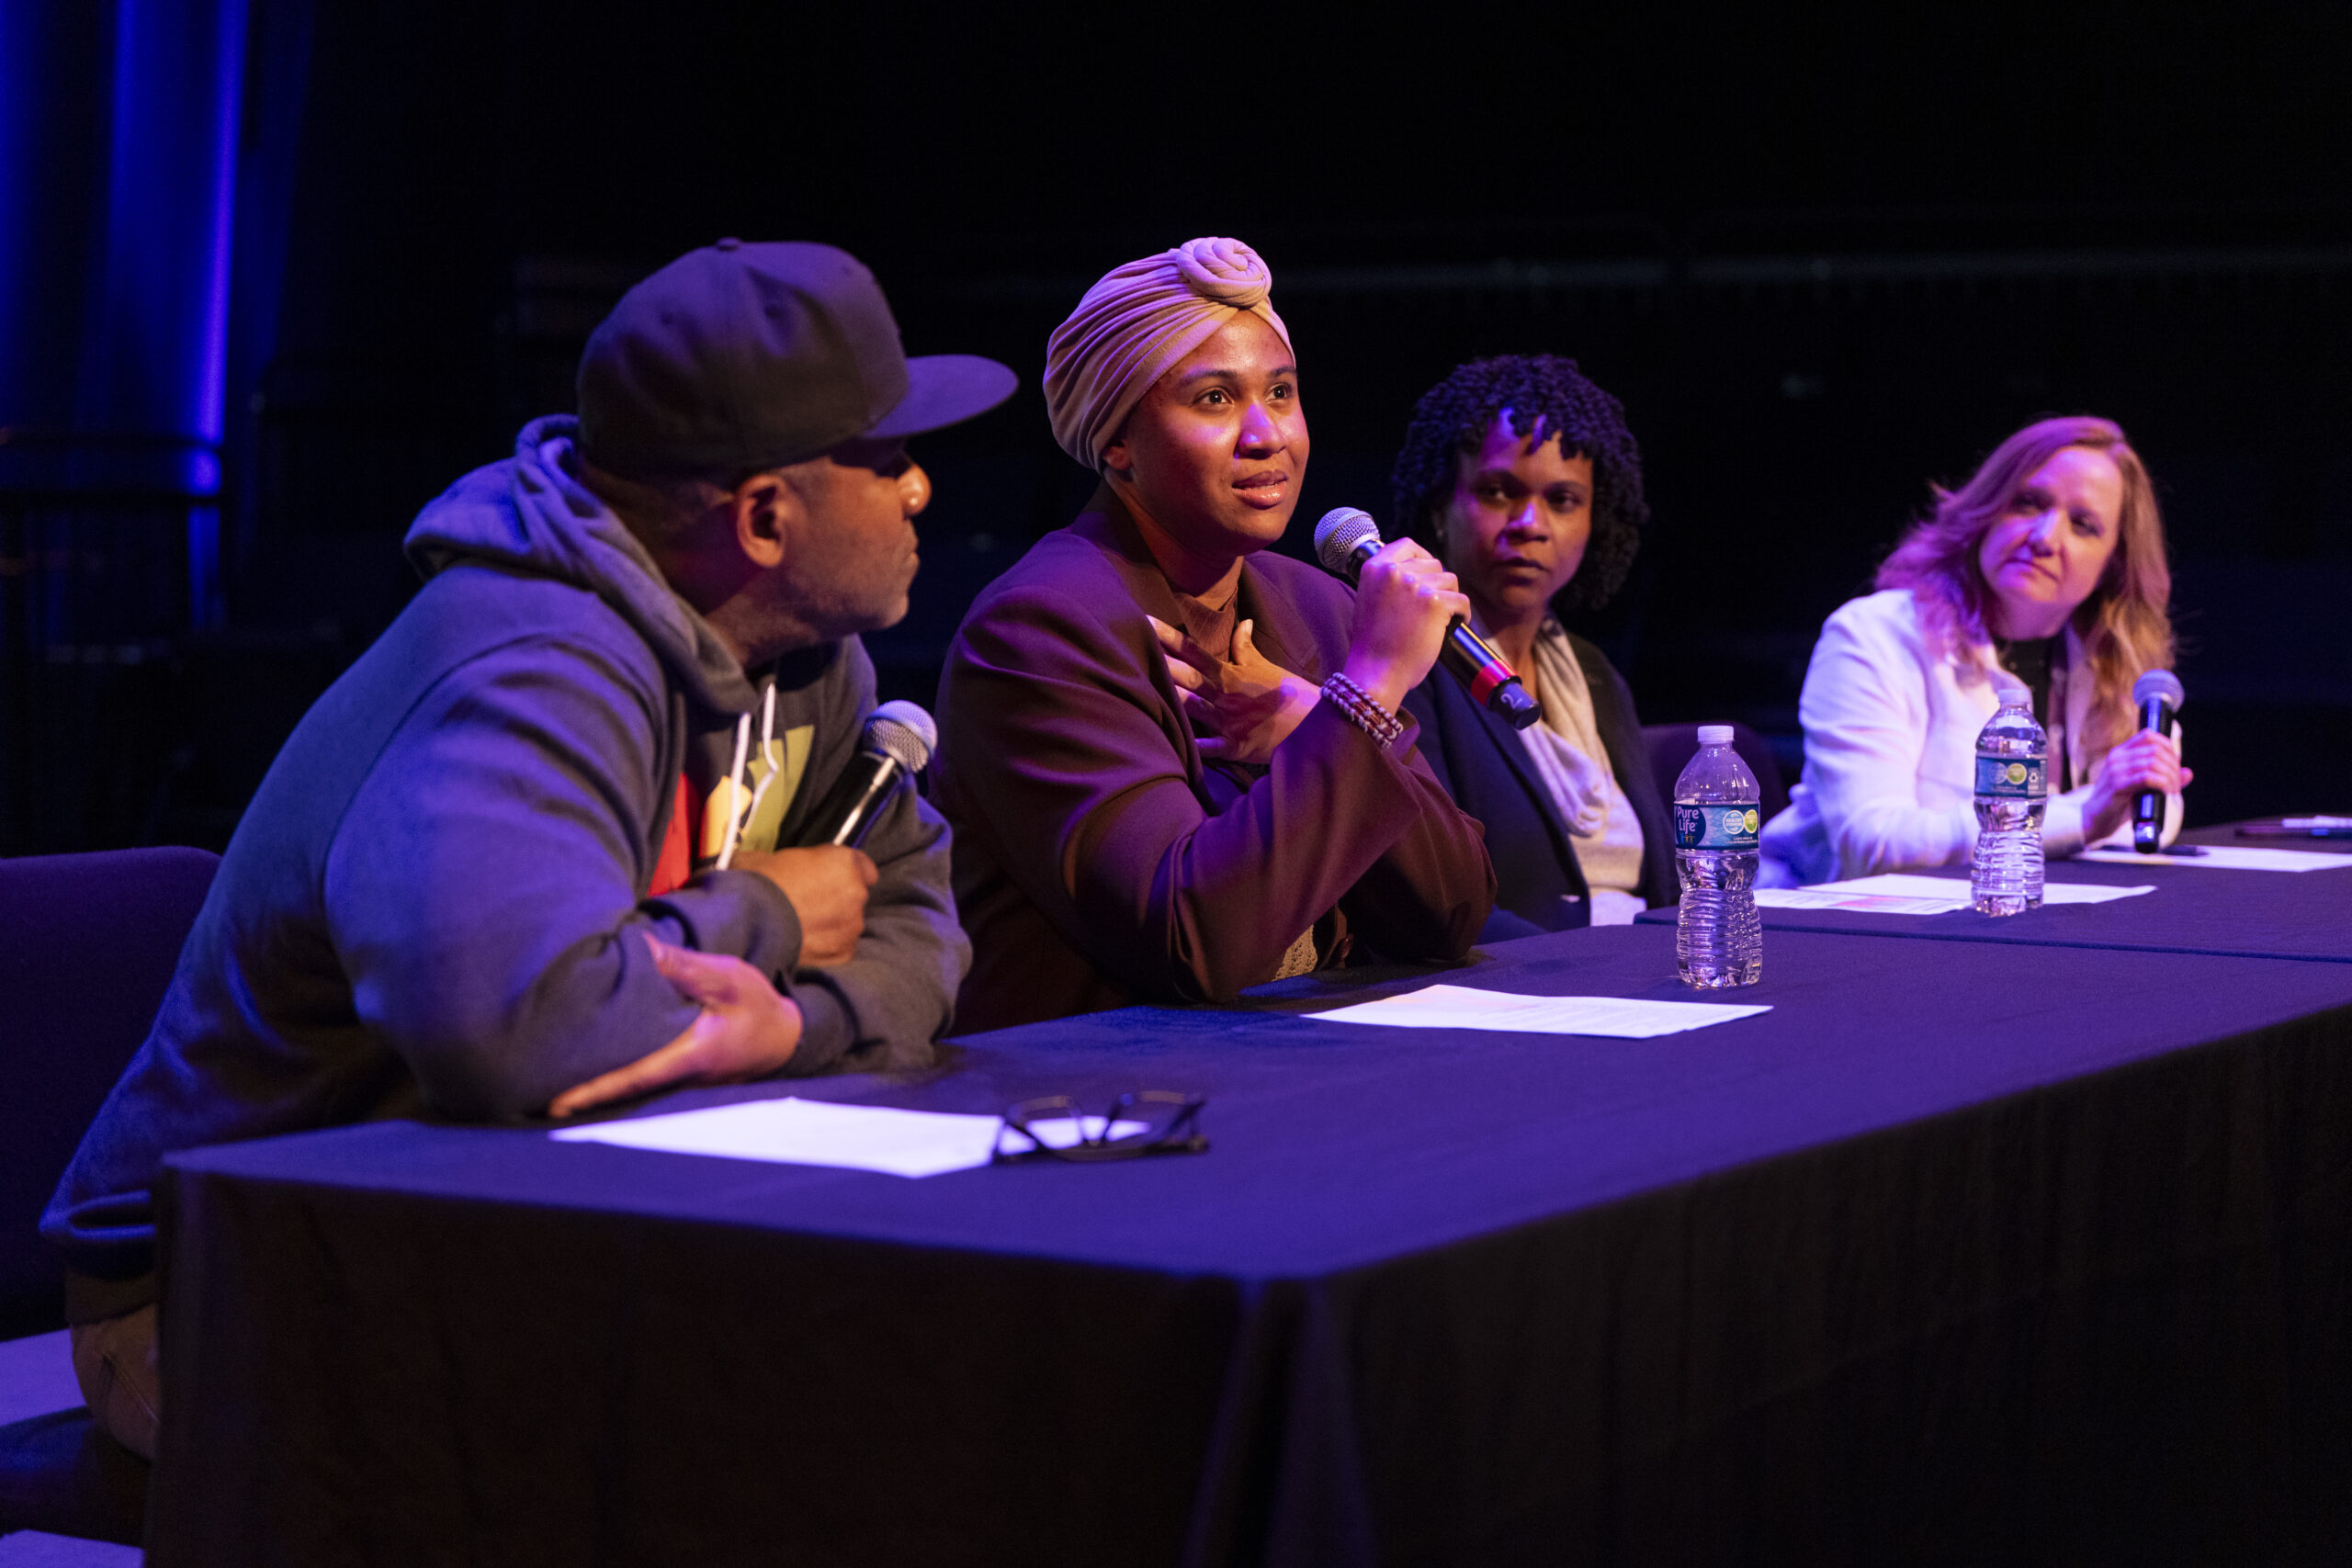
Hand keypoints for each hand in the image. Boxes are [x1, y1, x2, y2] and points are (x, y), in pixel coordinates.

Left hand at [547, 933, 801, 1116]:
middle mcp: (681, 1079)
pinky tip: (587, 1081)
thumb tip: (637, 947)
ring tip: (546, 1096)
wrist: (785, 1036)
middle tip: (532, 1101)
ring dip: (593, 1096)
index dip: (594, 1092)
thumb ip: (681, 966)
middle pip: (622, 1096)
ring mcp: (680, 1086)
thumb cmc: (756, 1005)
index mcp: (691, 1055)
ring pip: (630, 1095)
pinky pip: (640, 1088)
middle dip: (580, 1100)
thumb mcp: (725, 977)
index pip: (634, 1078)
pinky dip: (613, 1088)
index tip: (556, 1104)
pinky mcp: (680, 1082)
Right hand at [728, 845, 875, 965]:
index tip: (829, 877)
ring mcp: (852, 925)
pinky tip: (803, 944)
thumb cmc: (756, 883)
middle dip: (837, 899)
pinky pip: (839, 946)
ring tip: (802, 927)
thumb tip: (781, 867)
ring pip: (848, 923)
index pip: (863, 867)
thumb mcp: (769, 857)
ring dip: (832, 924)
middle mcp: (856, 893)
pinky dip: (826, 947)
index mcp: (843, 863)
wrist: (748, 923)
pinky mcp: (844, 952)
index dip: (844, 872)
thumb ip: (793, 861)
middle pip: (854, 896)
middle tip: (807, 904)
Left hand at [1152, 614, 1319, 764]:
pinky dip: (1197, 747)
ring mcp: (1229, 721)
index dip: (1168, 636)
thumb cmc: (1287, 694)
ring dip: (1173, 698)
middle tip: (1131, 648)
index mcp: (1230, 674)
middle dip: (1162, 664)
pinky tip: (1177, 744)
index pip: (1194, 651)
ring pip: (1195, 707)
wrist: (1314, 722)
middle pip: (1188, 677)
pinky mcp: (1236, 746)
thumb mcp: (1265, 666)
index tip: (1144, 620)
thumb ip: (1245, 647)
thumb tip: (1243, 621)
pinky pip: (1212, 747)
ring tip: (1144, 689)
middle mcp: (1225, 695)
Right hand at [1340, 538, 1469, 712]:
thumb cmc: (1374, 644)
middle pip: (1433, 564)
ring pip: (1450, 580)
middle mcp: (1393, 571)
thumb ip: (1387, 582)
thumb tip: (1416, 572)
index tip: (1428, 572)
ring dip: (1450, 600)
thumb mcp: (1369, 601)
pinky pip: (1461, 600)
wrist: (1376, 671)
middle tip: (1435, 607)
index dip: (1422, 557)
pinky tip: (1455, 625)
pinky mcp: (1435, 602)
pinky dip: (1463, 614)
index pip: (1407, 545)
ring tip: (1443, 619)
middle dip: (1438, 584)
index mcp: (1374, 568)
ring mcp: (1415, 585)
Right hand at [2082, 728, 2192, 841]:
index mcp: (2120, 754)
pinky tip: (2165, 792)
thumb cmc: (2117, 803)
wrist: (2094, 820)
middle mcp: (2117, 758)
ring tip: (2172, 790)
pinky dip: (2162, 784)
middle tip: (2177, 783)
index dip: (2168, 746)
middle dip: (2173, 766)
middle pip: (2155, 750)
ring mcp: (2116, 771)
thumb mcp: (2141, 787)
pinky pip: (2147, 778)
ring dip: (2170, 777)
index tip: (2175, 763)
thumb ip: (2163, 777)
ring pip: (2153, 763)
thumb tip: (2188, 773)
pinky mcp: (2117, 786)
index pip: (2147, 736)